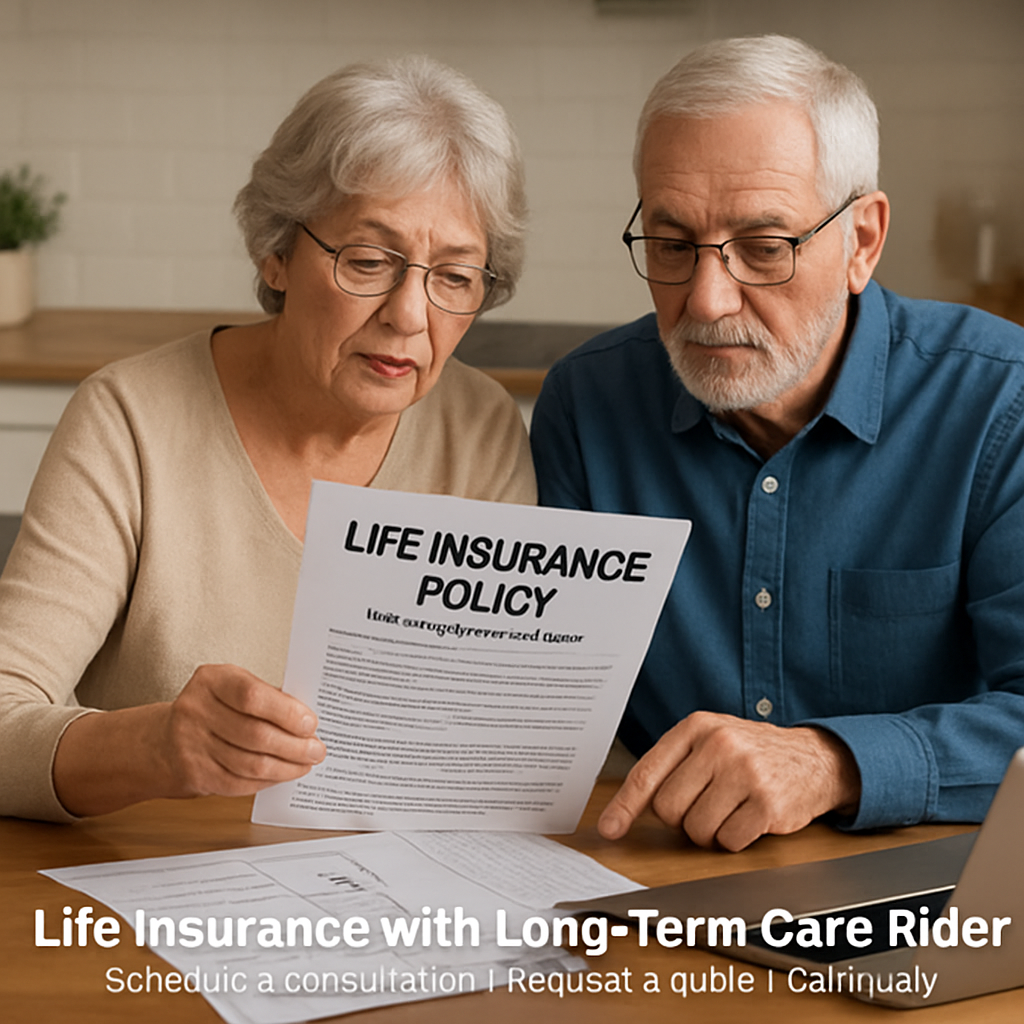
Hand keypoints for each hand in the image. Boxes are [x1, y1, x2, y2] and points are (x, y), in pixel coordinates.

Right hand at [156, 664, 325, 797]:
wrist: (165, 739)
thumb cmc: (214, 707)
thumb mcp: (234, 686)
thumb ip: (267, 697)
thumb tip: (307, 718)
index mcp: (212, 680)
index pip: (252, 697)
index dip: (286, 712)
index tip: (311, 724)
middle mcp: (196, 711)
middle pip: (255, 734)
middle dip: (294, 746)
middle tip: (317, 749)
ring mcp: (192, 745)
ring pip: (250, 763)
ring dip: (286, 767)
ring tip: (306, 763)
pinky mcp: (195, 774)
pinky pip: (240, 782)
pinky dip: (268, 780)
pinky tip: (284, 773)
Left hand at [597, 711, 859, 851]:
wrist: (813, 758)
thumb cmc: (750, 754)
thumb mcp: (710, 742)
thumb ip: (671, 766)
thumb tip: (623, 812)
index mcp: (697, 727)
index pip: (648, 772)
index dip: (625, 806)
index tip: (609, 829)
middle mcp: (719, 745)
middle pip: (669, 808)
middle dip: (682, 818)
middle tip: (706, 803)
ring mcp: (745, 773)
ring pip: (697, 829)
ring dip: (709, 831)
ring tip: (729, 808)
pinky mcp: (768, 803)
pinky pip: (729, 841)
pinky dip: (734, 839)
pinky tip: (749, 817)